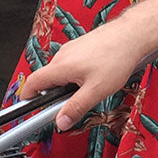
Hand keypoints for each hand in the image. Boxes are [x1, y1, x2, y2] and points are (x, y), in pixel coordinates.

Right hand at [21, 15, 154, 130]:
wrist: (130, 35)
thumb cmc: (116, 58)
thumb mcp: (96, 90)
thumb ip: (76, 107)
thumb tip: (61, 122)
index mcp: (61, 66)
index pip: (33, 82)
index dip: (26, 96)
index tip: (26, 107)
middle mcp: (62, 56)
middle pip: (47, 78)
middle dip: (52, 94)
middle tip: (67, 107)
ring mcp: (71, 49)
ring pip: (60, 72)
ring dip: (66, 85)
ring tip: (87, 91)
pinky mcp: (81, 46)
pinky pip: (70, 64)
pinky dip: (75, 75)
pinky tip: (93, 78)